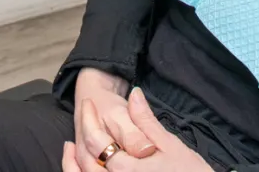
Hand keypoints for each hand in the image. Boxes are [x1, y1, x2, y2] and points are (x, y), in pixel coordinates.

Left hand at [64, 89, 210, 171]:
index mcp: (129, 170)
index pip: (96, 142)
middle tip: (83, 116)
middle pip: (86, 164)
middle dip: (80, 139)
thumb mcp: (171, 144)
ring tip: (69, 149)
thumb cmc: (189, 171)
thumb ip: (146, 121)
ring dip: (73, 166)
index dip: (89, 120)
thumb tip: (135, 94)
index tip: (89, 103)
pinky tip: (83, 169)